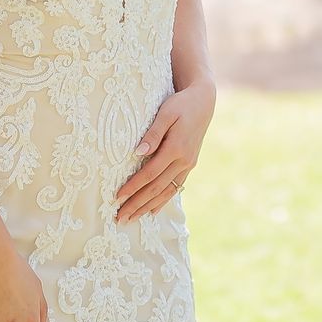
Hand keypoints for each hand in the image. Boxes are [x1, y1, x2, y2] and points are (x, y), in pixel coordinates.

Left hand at [115, 77, 215, 222]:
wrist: (203, 102)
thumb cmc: (181, 104)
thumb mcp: (166, 113)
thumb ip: (153, 133)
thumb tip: (138, 152)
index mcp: (176, 148)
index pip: (150, 173)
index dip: (133, 187)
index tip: (117, 197)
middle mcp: (184, 161)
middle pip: (156, 188)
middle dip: (137, 204)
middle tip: (120, 218)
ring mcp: (188, 165)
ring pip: (166, 191)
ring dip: (148, 207)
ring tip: (132, 218)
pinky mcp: (189, 165)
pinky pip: (175, 187)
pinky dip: (162, 200)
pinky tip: (152, 210)